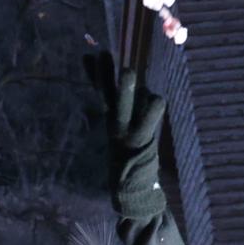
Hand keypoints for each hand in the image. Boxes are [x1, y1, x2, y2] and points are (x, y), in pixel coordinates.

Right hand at [85, 52, 165, 218]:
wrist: (131, 190)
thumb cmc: (130, 155)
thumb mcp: (121, 130)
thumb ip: (123, 109)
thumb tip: (125, 87)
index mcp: (110, 119)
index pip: (100, 91)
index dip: (94, 74)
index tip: (88, 55)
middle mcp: (114, 123)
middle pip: (107, 93)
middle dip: (104, 75)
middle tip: (102, 54)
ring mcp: (125, 132)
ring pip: (125, 105)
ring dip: (126, 89)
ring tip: (126, 72)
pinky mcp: (139, 142)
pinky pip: (149, 118)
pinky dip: (153, 106)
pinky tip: (156, 101)